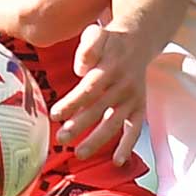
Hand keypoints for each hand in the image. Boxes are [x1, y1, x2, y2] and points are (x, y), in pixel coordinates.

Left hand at [48, 21, 150, 164]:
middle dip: (79, 125)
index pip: (89, 89)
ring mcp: (132, 98)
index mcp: (109, 68)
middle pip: (99, 109)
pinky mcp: (139, 107)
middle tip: (61, 138)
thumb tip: (80, 68)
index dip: (72, 103)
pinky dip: (128, 145)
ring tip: (80, 153)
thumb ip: (88, 47)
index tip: (55, 115)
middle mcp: (122, 85)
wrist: (140, 40)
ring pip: (114, 122)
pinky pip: (135, 129)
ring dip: (98, 140)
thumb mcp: (98, 34)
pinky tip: (117, 161)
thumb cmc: (111, 41)